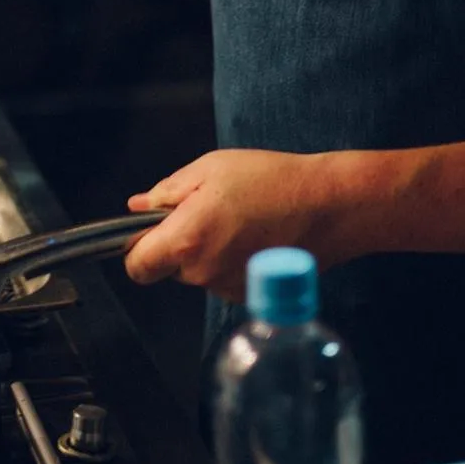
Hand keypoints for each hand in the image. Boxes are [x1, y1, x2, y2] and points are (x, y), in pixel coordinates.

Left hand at [122, 150, 344, 300]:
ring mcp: (227, 288)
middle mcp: (203, 272)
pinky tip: (254, 237)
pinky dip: (229, 261)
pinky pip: (222, 279)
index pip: (136, 266)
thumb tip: (138, 207)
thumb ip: (167, 191)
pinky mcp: (249, 295)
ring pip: (197, 273)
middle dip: (178, 243)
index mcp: (186, 240)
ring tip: (238, 220)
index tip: (150, 230)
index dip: (137, 248)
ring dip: (206, 251)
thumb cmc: (270, 180)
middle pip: (168, 268)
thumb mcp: (210, 169)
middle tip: (207, 211)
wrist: (328, 207)